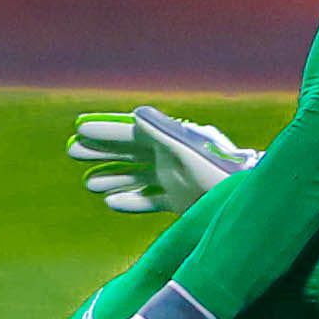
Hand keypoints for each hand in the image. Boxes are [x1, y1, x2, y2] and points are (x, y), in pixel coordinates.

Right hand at [66, 106, 258, 214]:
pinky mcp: (180, 201)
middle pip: (129, 152)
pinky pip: (150, 200)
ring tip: (89, 183)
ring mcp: (174, 180)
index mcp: (171, 141)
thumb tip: (136, 113)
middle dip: (102, 152)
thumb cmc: (219, 174)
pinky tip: (111, 204)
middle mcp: (170, 158)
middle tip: (73, 152)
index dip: (106, 130)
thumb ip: (162, 133)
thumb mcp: (188, 150)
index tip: (80, 128)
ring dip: (113, 178)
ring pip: (135, 177)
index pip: (131, 132)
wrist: (245, 206)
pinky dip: (131, 202)